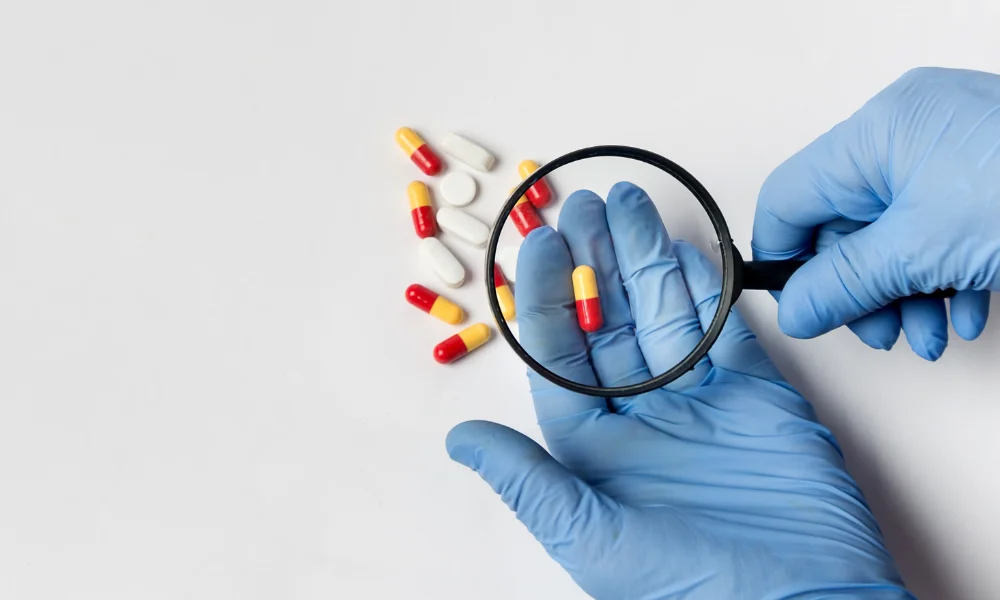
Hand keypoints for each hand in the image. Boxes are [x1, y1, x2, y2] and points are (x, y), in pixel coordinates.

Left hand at [447, 183, 911, 598]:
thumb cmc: (690, 587)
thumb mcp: (589, 536)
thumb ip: (526, 479)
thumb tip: (458, 439)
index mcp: (593, 447)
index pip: (558, 356)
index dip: (545, 298)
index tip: (540, 245)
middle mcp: (640, 417)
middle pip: (608, 323)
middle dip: (593, 263)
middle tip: (582, 204)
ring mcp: (699, 402)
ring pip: (663, 314)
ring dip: (643, 259)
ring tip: (626, 205)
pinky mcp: (757, 396)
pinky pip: (725, 330)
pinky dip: (707, 289)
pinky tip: (682, 248)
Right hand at [753, 67, 999, 359]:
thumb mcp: (924, 251)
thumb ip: (846, 284)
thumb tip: (797, 311)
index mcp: (876, 133)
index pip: (790, 198)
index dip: (785, 259)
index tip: (800, 308)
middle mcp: (904, 135)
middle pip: (843, 225)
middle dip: (860, 290)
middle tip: (879, 331)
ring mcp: (945, 153)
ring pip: (890, 236)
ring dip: (901, 295)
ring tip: (928, 333)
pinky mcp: (978, 178)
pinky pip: (933, 230)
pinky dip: (940, 278)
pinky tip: (964, 312)